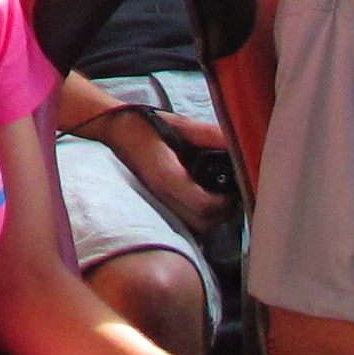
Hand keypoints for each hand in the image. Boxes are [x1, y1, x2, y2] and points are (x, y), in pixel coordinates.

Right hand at [103, 110, 231, 236]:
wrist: (112, 133)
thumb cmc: (145, 126)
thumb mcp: (179, 125)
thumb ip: (209, 134)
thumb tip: (240, 140)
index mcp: (167, 176)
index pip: (203, 205)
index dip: (224, 201)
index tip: (232, 190)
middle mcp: (159, 196)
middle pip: (201, 223)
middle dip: (221, 213)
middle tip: (229, 195)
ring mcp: (154, 205)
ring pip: (191, 229)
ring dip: (209, 218)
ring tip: (217, 199)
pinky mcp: (152, 209)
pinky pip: (180, 226)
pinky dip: (195, 220)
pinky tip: (199, 204)